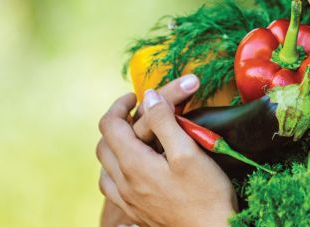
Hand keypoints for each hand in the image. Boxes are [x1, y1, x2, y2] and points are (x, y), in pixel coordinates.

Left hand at [97, 75, 237, 226]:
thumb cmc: (205, 194)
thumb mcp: (188, 150)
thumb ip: (164, 121)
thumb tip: (148, 97)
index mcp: (133, 164)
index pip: (109, 125)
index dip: (119, 105)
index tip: (136, 96)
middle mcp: (123, 184)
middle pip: (103, 146)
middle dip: (116, 124)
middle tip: (137, 114)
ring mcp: (128, 201)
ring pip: (106, 169)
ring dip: (115, 148)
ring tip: (135, 139)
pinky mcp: (137, 213)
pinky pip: (113, 189)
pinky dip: (118, 172)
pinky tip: (134, 171)